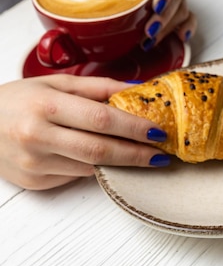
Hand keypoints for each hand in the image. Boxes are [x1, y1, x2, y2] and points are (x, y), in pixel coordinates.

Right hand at [0, 75, 169, 189]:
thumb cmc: (18, 100)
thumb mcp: (56, 84)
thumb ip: (99, 88)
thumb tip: (140, 88)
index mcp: (46, 106)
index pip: (102, 120)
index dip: (134, 129)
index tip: (159, 132)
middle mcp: (38, 137)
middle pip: (100, 151)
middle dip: (137, 155)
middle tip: (162, 155)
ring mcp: (35, 163)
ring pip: (92, 168)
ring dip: (122, 164)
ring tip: (142, 156)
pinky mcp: (35, 182)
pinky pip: (76, 176)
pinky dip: (96, 168)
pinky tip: (107, 161)